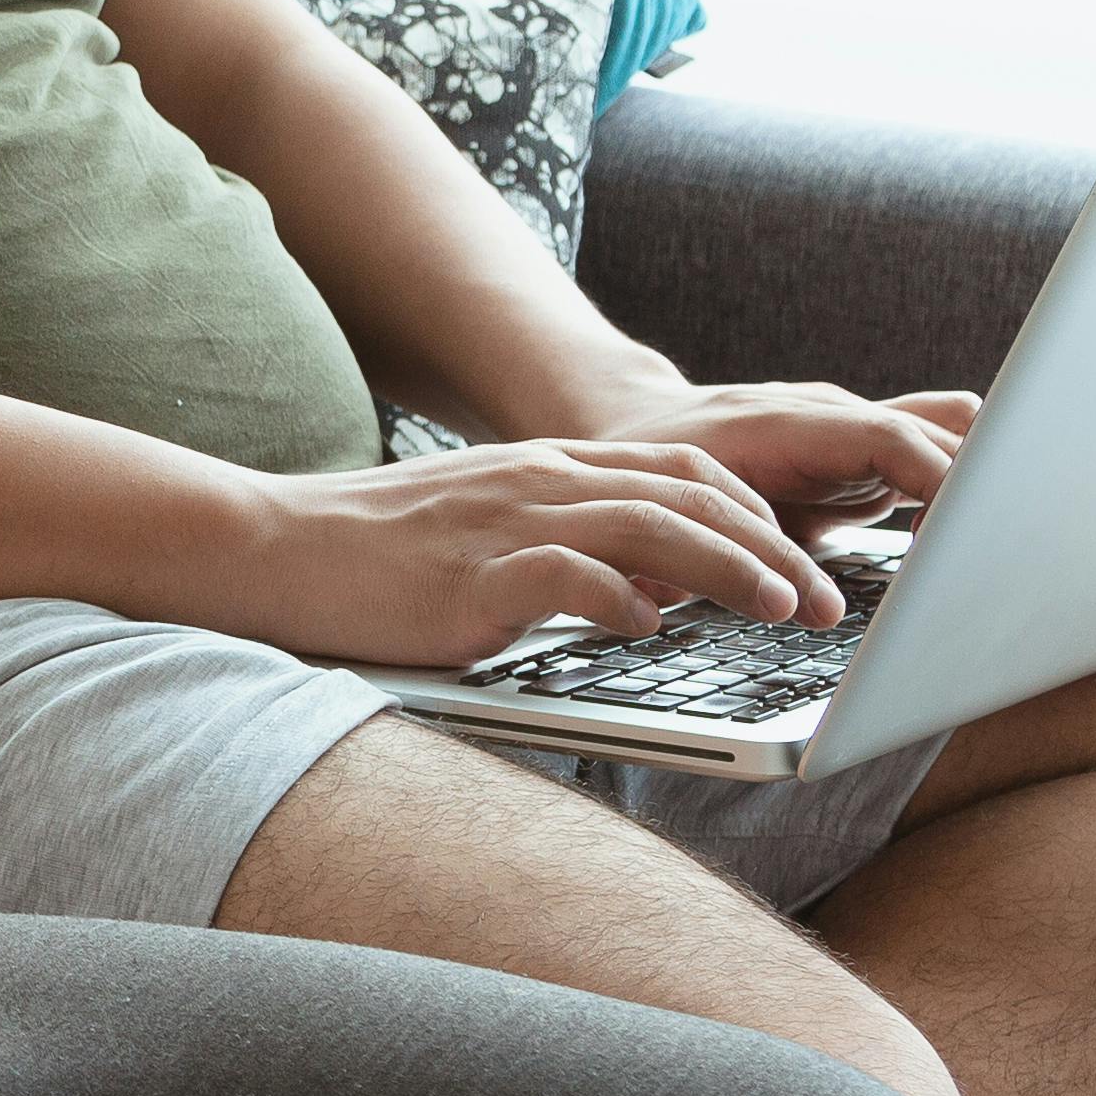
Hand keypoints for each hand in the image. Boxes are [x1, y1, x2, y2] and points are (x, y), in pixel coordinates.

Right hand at [238, 438, 857, 668]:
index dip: (761, 515)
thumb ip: (571, 548)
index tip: (807, 567)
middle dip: (775, 546)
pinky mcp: (469, 573)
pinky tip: (652, 627)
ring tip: (781, 613)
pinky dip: (621, 598)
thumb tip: (658, 592)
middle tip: (827, 606)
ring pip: (650, 525)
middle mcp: (538, 480)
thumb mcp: (488, 536)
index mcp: (547, 468)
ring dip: (730, 570)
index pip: (685, 469)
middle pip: (689, 492)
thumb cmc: (376, 558)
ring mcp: (505, 522)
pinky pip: (565, 573)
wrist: (269, 548)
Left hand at [550, 378, 982, 544]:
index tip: (961, 539)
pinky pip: (933, 458)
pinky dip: (961, 493)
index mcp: (788, 423)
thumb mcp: (674, 511)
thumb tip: (747, 604)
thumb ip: (721, 551)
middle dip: (979, 490)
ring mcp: (855, 432)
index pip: (889, 439)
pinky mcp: (865, 458)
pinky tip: (969, 545)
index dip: (936, 484)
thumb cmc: (650, 468)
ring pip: (952, 433)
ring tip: (995, 551)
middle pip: (942, 432)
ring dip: (980, 486)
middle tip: (995, 558)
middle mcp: (834, 416)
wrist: (640, 423)